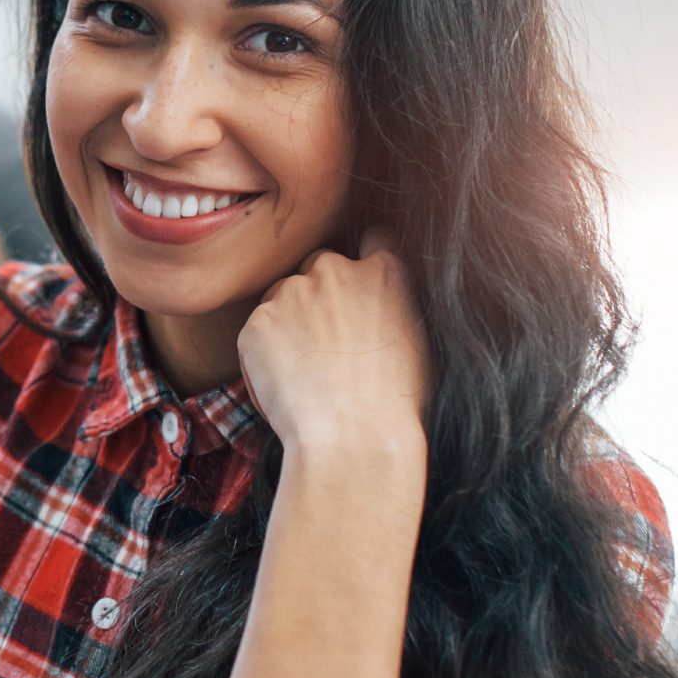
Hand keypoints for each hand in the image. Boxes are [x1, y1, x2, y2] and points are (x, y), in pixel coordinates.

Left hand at [237, 230, 430, 458]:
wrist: (352, 437)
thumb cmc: (396, 406)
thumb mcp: (420, 345)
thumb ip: (398, 312)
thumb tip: (386, 312)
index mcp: (385, 273)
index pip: (374, 239)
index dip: (366, 259)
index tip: (359, 284)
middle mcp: (336, 271)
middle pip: (321, 265)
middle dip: (322, 292)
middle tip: (326, 339)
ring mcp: (292, 293)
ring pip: (284, 296)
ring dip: (290, 320)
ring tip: (305, 371)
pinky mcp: (257, 322)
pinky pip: (259, 331)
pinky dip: (265, 352)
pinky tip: (285, 385)